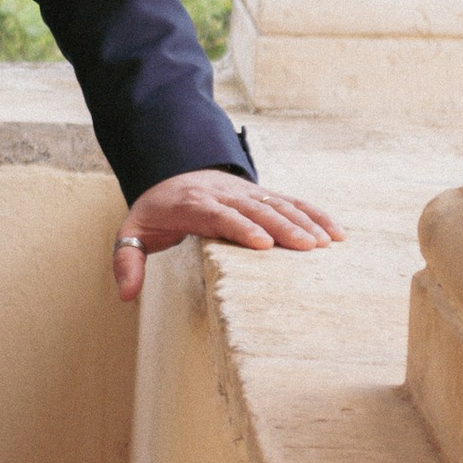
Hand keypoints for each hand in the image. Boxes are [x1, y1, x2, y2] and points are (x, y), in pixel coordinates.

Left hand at [112, 167, 343, 302]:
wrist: (173, 169)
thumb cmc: (156, 209)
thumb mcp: (134, 230)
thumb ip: (128, 260)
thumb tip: (126, 294)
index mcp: (193, 204)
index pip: (219, 214)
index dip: (240, 227)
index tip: (262, 244)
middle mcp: (223, 195)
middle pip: (255, 209)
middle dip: (282, 227)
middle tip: (308, 247)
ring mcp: (245, 193)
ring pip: (277, 204)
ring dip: (303, 221)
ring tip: (326, 242)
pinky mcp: (261, 194)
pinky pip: (291, 202)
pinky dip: (314, 214)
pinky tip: (336, 231)